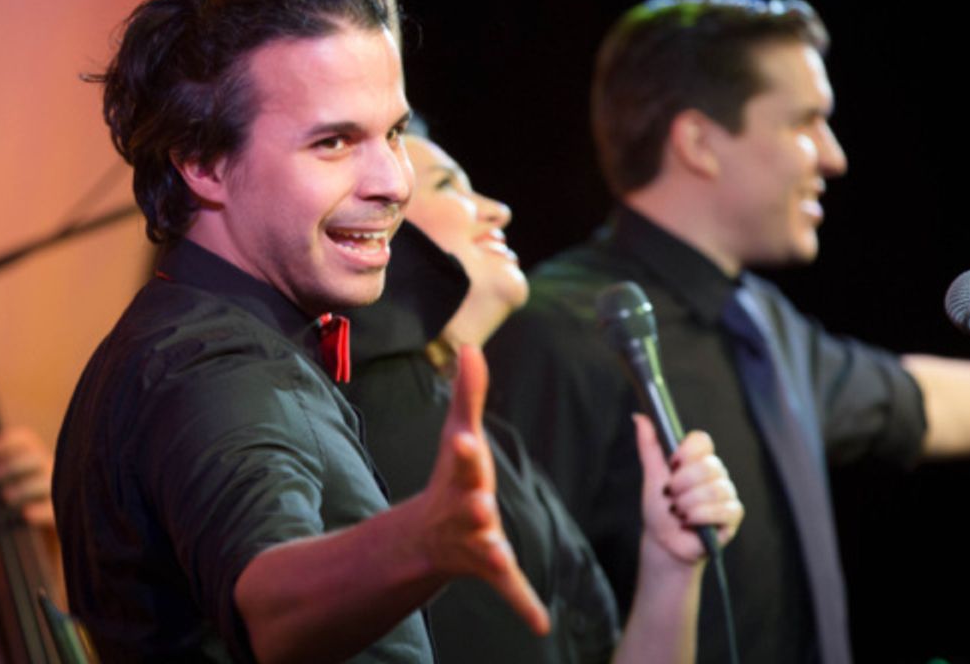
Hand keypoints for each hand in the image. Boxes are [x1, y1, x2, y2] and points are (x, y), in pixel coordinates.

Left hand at [0, 426, 53, 527]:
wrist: (41, 534)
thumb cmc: (17, 503)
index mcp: (32, 459)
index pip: (25, 440)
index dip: (8, 440)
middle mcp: (48, 470)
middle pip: (35, 457)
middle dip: (13, 464)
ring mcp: (56, 490)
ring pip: (44, 482)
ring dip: (24, 487)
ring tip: (5, 497)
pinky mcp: (58, 514)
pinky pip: (52, 508)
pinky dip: (39, 510)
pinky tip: (25, 514)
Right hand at [418, 344, 549, 634]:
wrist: (429, 535)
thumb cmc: (452, 477)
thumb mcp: (459, 435)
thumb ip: (469, 394)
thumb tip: (471, 347)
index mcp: (461, 476)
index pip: (462, 460)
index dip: (464, 452)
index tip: (466, 441)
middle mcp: (463, 509)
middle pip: (469, 507)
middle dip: (474, 505)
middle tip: (481, 505)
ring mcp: (474, 541)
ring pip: (484, 547)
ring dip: (492, 549)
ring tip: (500, 552)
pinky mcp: (489, 567)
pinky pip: (507, 587)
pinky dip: (523, 604)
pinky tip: (540, 622)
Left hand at [635, 416, 741, 564]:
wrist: (664, 541)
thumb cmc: (660, 507)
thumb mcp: (652, 475)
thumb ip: (649, 446)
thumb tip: (640, 418)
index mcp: (697, 459)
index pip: (702, 441)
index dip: (687, 451)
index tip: (672, 463)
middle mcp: (715, 473)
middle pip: (708, 466)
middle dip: (682, 484)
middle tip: (671, 496)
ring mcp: (726, 493)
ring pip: (714, 489)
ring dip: (688, 503)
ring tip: (678, 512)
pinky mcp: (733, 514)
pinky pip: (723, 509)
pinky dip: (700, 516)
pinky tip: (690, 521)